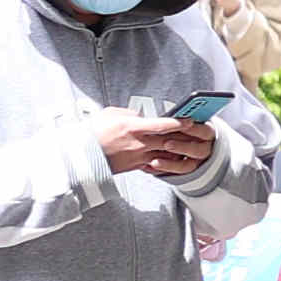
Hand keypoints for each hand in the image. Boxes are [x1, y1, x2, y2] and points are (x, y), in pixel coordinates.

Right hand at [97, 111, 215, 180]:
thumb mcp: (111, 114)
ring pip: (166, 154)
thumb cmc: (93, 133)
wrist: (82, 156)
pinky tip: (175, 158)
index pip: (162, 125)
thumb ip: (130, 114)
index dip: (178, 122)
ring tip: (192, 144)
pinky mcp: (135, 166)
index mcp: (133, 128)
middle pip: (169, 140)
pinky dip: (167, 161)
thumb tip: (141, 116)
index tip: (190, 119)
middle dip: (185, 136)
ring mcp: (138, 157)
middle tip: (199, 131)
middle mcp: (139, 144)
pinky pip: (156, 165)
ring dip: (180, 150)